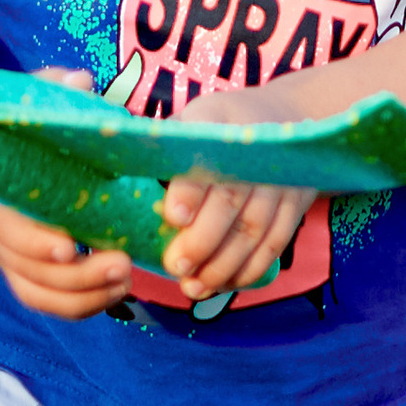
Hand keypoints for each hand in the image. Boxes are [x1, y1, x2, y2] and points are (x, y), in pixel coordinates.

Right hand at [0, 70, 137, 323]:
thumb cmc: (9, 126)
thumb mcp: (24, 99)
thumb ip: (51, 89)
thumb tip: (81, 80)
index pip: (11, 232)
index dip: (37, 243)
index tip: (71, 246)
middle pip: (32, 273)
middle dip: (78, 277)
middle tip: (123, 264)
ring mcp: (9, 257)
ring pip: (40, 294)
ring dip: (85, 296)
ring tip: (126, 278)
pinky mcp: (24, 271)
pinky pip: (47, 300)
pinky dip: (81, 304)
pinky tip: (116, 290)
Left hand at [159, 76, 323, 301]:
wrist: (288, 119)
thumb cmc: (218, 128)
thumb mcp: (190, 122)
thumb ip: (160, 148)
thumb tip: (108, 169)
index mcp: (219, 121)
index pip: (205, 156)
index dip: (191, 189)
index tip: (173, 216)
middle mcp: (256, 151)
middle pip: (232, 199)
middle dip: (203, 240)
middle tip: (176, 267)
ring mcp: (282, 179)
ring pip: (256, 230)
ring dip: (223, 265)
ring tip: (194, 287)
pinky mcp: (297, 203)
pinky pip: (275, 243)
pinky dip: (250, 269)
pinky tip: (224, 285)